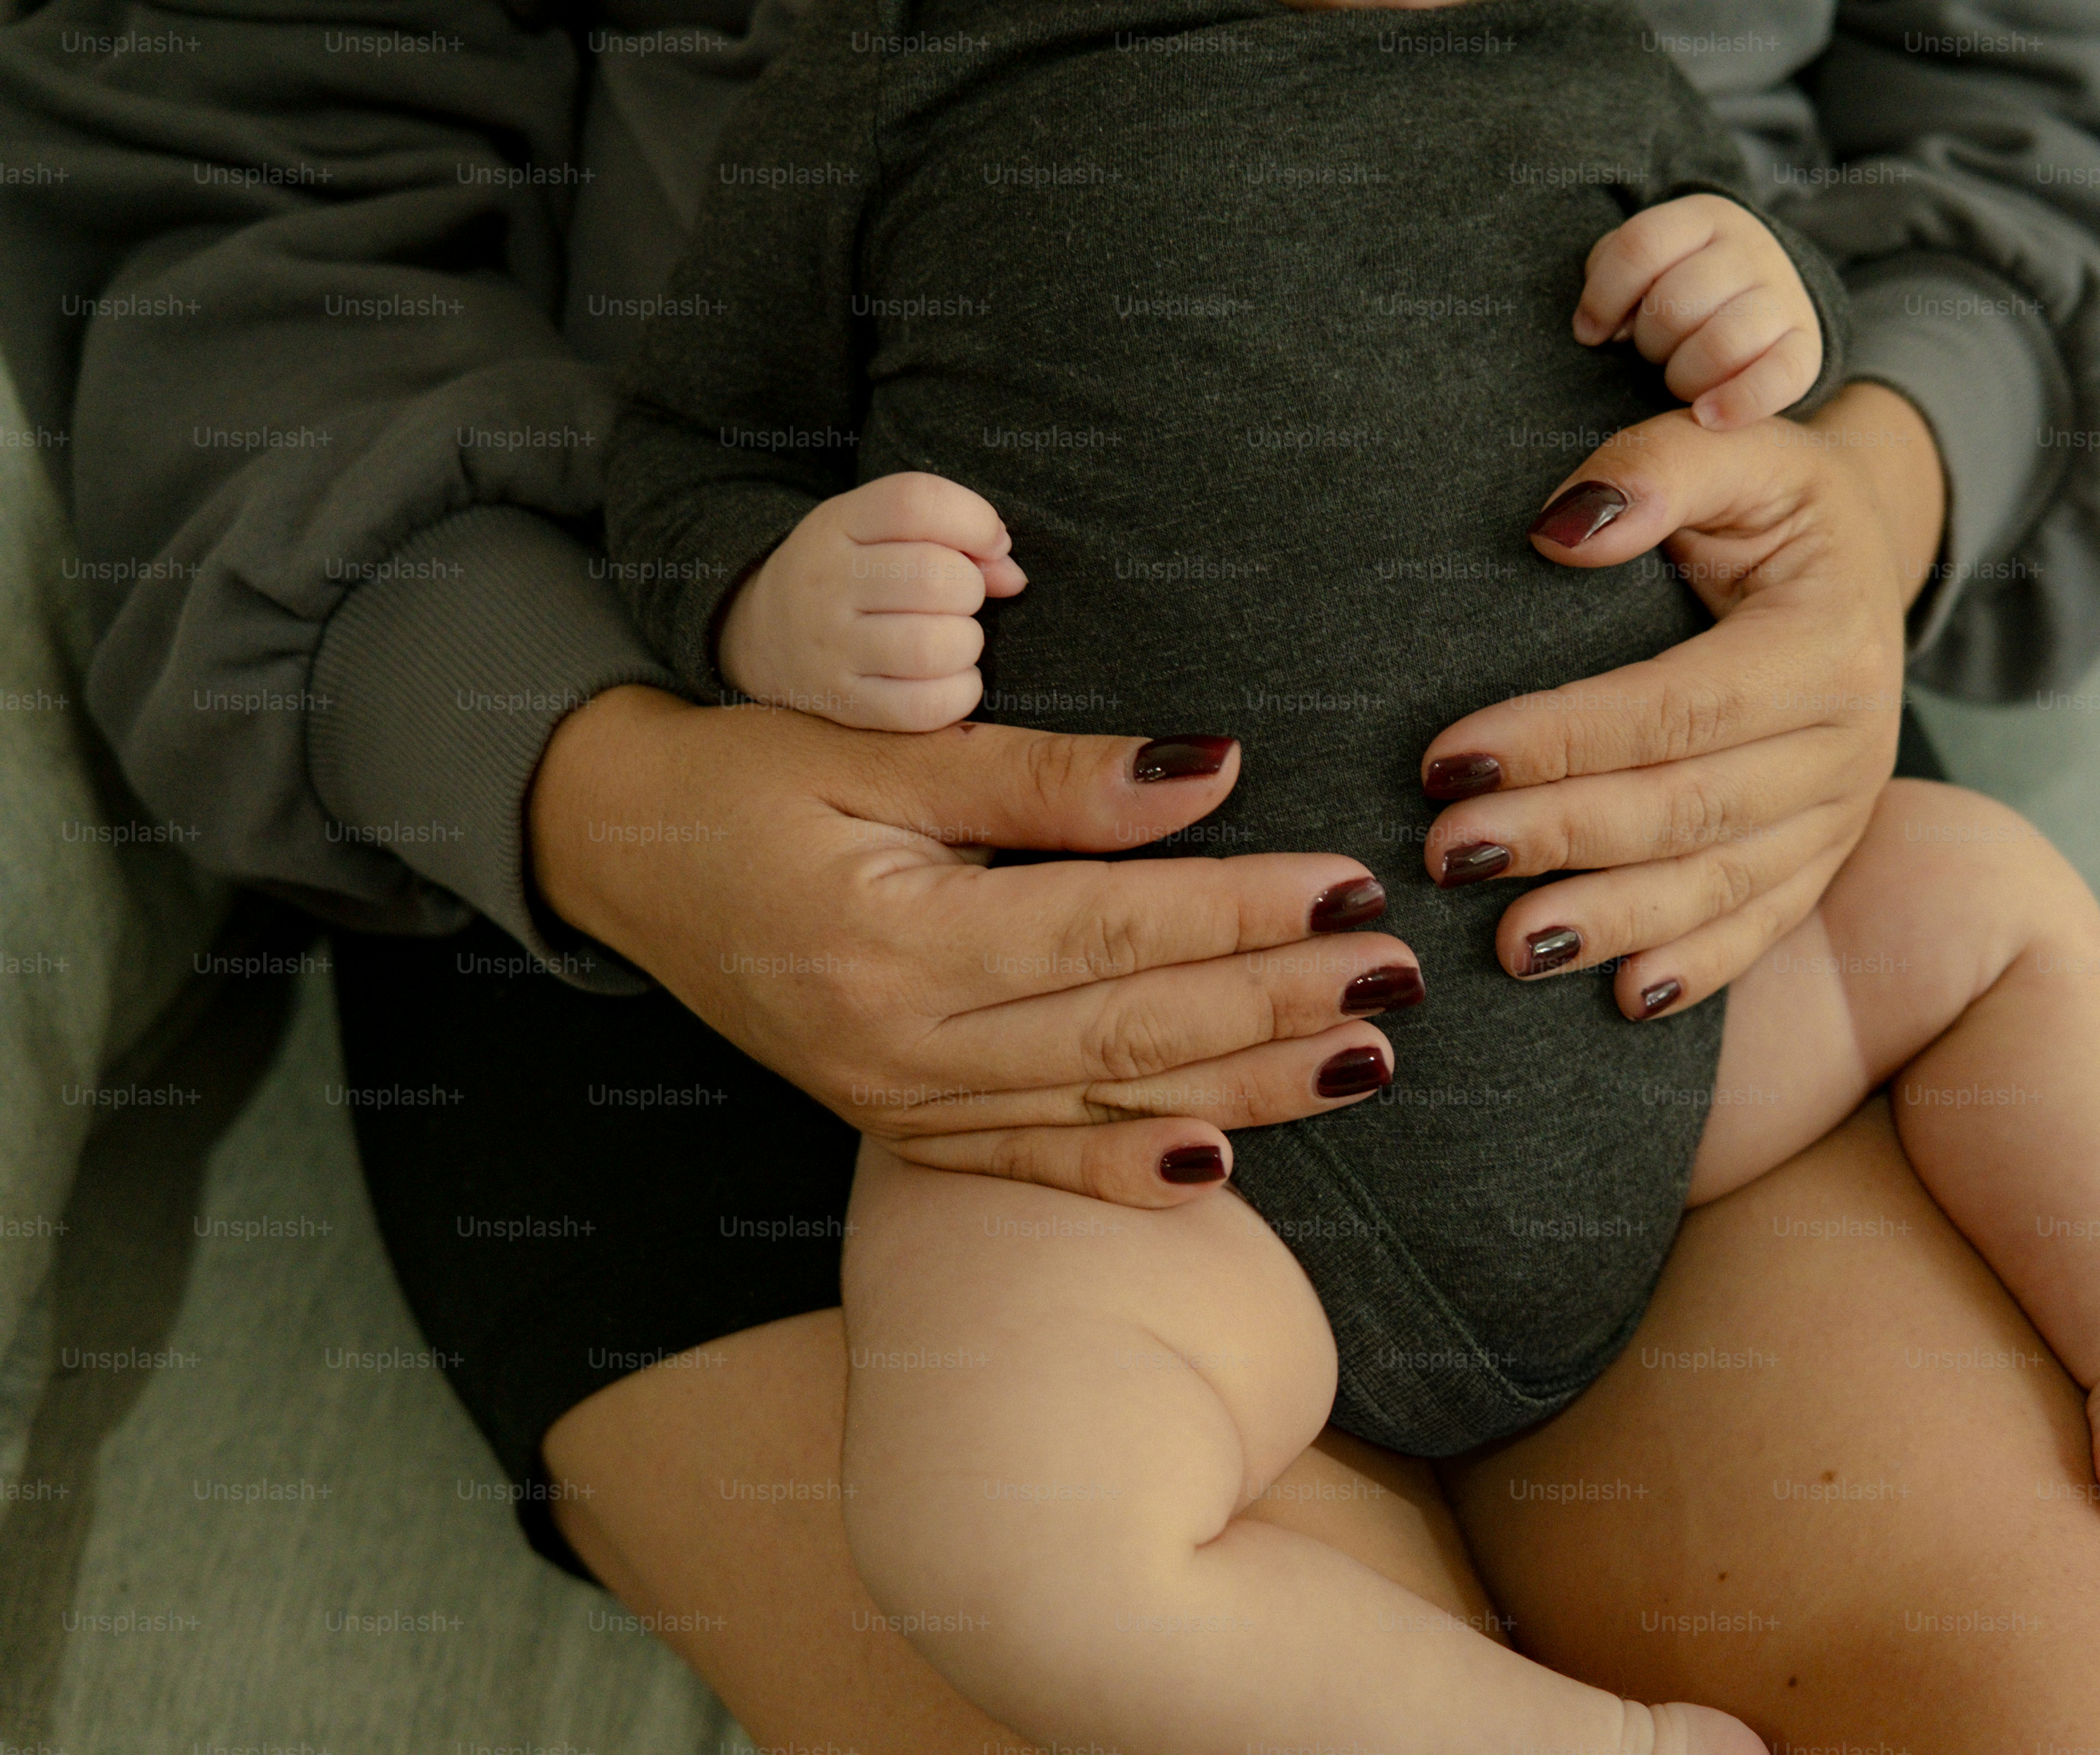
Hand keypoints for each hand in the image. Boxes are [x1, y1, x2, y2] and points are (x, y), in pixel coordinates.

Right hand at [530, 689, 1425, 1204]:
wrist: (622, 855)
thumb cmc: (750, 775)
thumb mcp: (881, 749)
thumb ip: (1044, 777)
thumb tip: (1207, 774)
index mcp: (894, 937)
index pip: (1111, 928)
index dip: (1240, 910)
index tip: (1350, 886)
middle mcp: (898, 1043)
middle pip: (1128, 1027)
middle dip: (1275, 1003)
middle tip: (1394, 974)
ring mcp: (895, 1100)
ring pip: (1100, 1102)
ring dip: (1243, 1088)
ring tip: (1363, 1061)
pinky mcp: (894, 1123)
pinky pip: (1026, 1160)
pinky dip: (1122, 1168)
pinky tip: (1218, 1168)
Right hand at [717, 472, 1026, 730]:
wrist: (761, 635)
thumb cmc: (850, 576)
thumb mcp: (880, 530)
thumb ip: (953, 534)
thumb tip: (1013, 577)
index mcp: (838, 523)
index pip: (915, 501)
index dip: (975, 520)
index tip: (989, 545)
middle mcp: (826, 583)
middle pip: (934, 577)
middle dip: (971, 589)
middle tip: (960, 600)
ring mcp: (829, 648)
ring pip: (933, 646)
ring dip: (966, 644)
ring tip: (954, 640)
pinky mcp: (842, 704)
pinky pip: (925, 706)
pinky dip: (959, 693)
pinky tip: (951, 678)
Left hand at [1419, 381, 1944, 1018]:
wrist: (1866, 558)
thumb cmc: (1778, 502)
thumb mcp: (1743, 446)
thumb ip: (1659, 467)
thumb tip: (1560, 529)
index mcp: (1828, 640)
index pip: (1678, 706)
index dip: (1561, 738)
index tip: (1448, 758)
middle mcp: (1851, 741)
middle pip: (1689, 806)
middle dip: (1561, 836)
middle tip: (1447, 854)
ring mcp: (1844, 812)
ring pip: (1721, 884)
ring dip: (1613, 923)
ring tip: (1509, 946)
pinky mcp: (1828, 858)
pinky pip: (1763, 925)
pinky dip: (1697, 969)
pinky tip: (1625, 1002)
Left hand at [1575, 192, 1820, 429]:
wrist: (1765, 301)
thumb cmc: (1683, 285)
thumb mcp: (1645, 262)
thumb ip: (1611, 275)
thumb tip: (1597, 327)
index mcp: (1704, 218)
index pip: (1641, 245)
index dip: (1604, 296)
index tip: (1590, 333)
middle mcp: (1750, 251)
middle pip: (1675, 302)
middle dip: (1649, 340)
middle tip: (1655, 351)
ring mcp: (1783, 298)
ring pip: (1718, 345)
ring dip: (1682, 375)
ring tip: (1680, 377)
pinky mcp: (1806, 348)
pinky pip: (1775, 379)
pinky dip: (1736, 403)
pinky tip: (1705, 416)